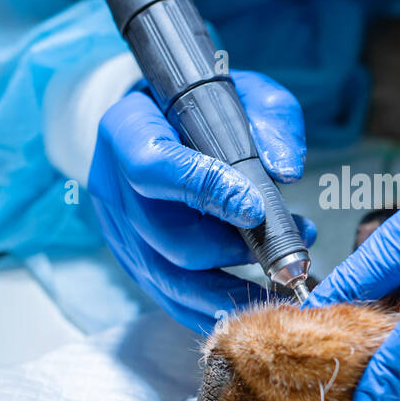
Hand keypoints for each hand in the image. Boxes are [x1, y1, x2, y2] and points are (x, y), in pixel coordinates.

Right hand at [88, 70, 315, 330]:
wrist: (157, 123)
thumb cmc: (199, 108)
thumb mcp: (240, 93)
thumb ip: (270, 120)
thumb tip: (286, 171)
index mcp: (128, 131)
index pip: (155, 167)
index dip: (206, 191)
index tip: (255, 208)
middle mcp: (113, 186)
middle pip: (167, 237)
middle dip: (230, 250)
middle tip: (283, 249)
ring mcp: (118, 232)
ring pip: (168, 279)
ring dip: (230, 288)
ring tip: (279, 279)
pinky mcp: (132, 262)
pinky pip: (170, 299)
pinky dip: (213, 308)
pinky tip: (255, 304)